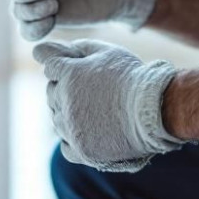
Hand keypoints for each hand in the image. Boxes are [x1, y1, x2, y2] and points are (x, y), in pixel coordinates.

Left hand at [34, 39, 183, 171]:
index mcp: (68, 74)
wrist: (156, 111)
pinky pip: (65, 144)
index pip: (50, 66)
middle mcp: (64, 101)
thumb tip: (43, 50)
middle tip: (94, 91)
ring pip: (56, 118)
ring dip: (70, 113)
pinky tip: (91, 129)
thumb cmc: (132, 77)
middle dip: (66, 89)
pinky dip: (74, 137)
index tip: (84, 73)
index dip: (67, 67)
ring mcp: (71, 128)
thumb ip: (74, 47)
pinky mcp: (81, 150)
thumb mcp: (107, 52)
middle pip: (51, 92)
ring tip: (97, 110)